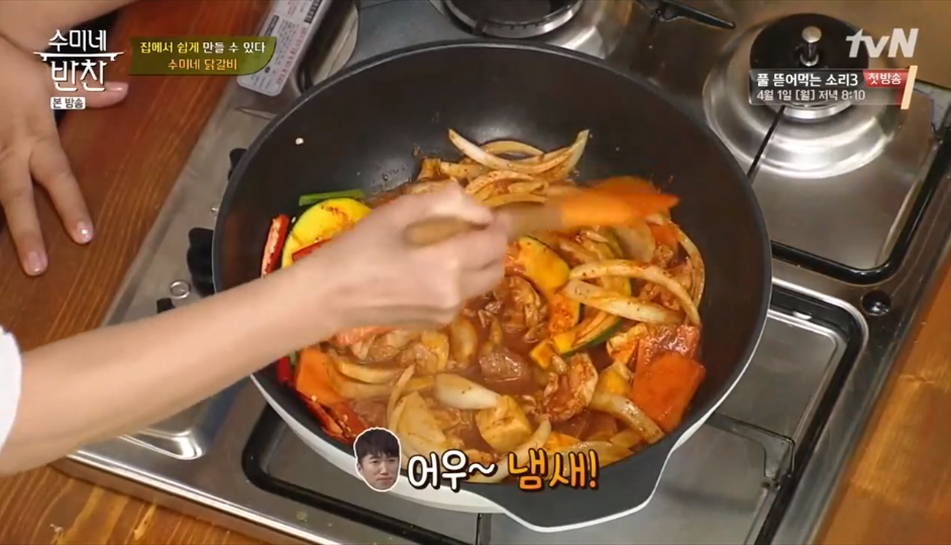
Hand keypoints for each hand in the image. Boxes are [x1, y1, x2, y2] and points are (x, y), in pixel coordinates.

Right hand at [0, 36, 127, 275]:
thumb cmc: (7, 70)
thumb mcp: (47, 77)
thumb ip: (85, 89)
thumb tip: (124, 91)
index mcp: (35, 137)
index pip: (59, 177)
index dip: (71, 207)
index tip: (84, 237)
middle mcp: (8, 152)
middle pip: (17, 197)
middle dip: (26, 233)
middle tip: (37, 267)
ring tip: (9, 263)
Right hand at [298, 183, 507, 330]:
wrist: (327, 297)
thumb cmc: (357, 250)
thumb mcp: (397, 212)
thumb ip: (444, 203)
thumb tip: (479, 210)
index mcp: (447, 265)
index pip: (495, 243)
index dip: (498, 225)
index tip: (490, 214)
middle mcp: (454, 294)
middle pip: (496, 268)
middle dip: (492, 247)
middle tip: (473, 230)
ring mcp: (445, 314)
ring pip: (482, 285)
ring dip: (477, 265)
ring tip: (451, 247)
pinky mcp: (435, 324)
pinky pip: (461, 299)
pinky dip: (460, 282)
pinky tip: (433, 270)